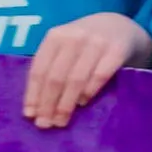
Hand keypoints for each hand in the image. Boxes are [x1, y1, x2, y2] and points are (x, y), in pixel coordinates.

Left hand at [21, 13, 146, 129]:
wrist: (121, 26)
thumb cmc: (86, 43)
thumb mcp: (65, 47)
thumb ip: (51, 68)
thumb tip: (35, 107)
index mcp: (55, 36)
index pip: (39, 69)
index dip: (33, 94)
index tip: (30, 115)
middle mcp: (74, 37)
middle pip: (56, 77)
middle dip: (48, 104)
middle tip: (45, 124)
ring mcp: (97, 43)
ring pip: (76, 79)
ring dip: (66, 104)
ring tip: (61, 121)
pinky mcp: (117, 50)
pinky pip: (100, 75)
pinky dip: (89, 92)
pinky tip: (82, 103)